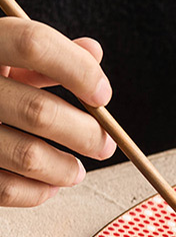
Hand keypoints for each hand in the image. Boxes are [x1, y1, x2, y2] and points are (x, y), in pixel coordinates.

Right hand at [0, 18, 115, 206]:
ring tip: (76, 171)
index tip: (102, 95)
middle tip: (105, 144)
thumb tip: (92, 51)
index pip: (35, 45)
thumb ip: (45, 54)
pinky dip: (38, 191)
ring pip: (28, 156)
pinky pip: (6, 188)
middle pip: (39, 111)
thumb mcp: (3, 55)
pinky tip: (49, 185)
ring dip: (65, 169)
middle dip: (86, 134)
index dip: (78, 70)